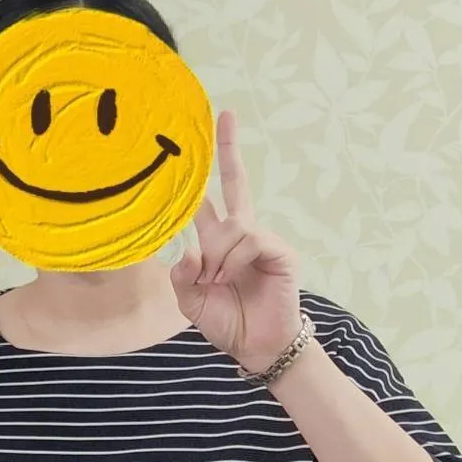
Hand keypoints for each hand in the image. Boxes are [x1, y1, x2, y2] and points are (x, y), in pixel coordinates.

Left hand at [170, 111, 300, 371]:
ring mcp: (261, 240)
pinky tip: (230, 276)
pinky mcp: (280, 250)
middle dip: (229, 148)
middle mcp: (239, 233)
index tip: (185, 145)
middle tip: (225, 115)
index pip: (204, 201)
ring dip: (217, 257)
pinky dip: (233, 259)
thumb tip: (189, 248)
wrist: (256, 346)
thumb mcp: (189, 300)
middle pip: (235, 182)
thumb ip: (181, 274)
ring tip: (216, 282)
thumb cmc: (225, 321)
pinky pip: (249, 239)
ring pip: (232, 227)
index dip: (194, 178)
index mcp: (215, 242)